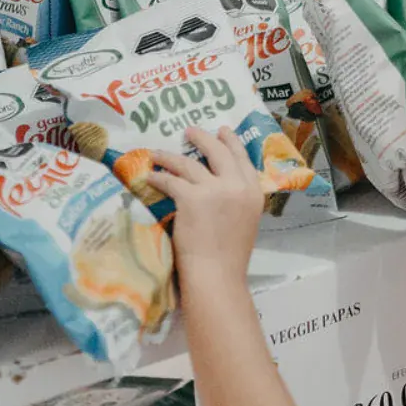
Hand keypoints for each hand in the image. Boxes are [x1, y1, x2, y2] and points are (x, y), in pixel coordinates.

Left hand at [144, 127, 262, 288]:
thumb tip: (219, 189)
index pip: (243, 159)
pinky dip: (158, 177)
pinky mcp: (192, 198)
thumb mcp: (244, 222)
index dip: (231, 143)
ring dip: (171, 156)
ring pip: (189, 163)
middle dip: (203, 138)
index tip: (223, 131)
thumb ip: (237, 201)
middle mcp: (237, 186)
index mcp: (254, 193)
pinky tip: (150, 176)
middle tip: (190, 130)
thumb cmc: (229, 258)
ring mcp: (215, 190)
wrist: (216, 275)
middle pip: (219, 152)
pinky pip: (171, 180)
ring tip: (158, 152)